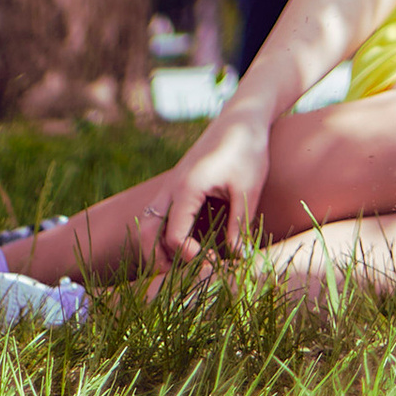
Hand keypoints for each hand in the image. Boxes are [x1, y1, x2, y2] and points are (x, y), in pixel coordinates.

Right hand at [154, 102, 272, 262]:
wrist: (241, 117)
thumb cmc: (247, 148)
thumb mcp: (248, 187)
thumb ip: (240, 223)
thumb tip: (238, 258)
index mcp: (188, 188)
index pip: (174, 236)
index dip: (188, 256)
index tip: (211, 262)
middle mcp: (171, 188)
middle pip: (146, 232)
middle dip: (156, 259)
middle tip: (178, 278)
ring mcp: (170, 186)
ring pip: (147, 223)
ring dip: (155, 248)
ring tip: (178, 266)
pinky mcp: (176, 186)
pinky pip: (158, 215)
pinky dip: (161, 234)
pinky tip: (185, 246)